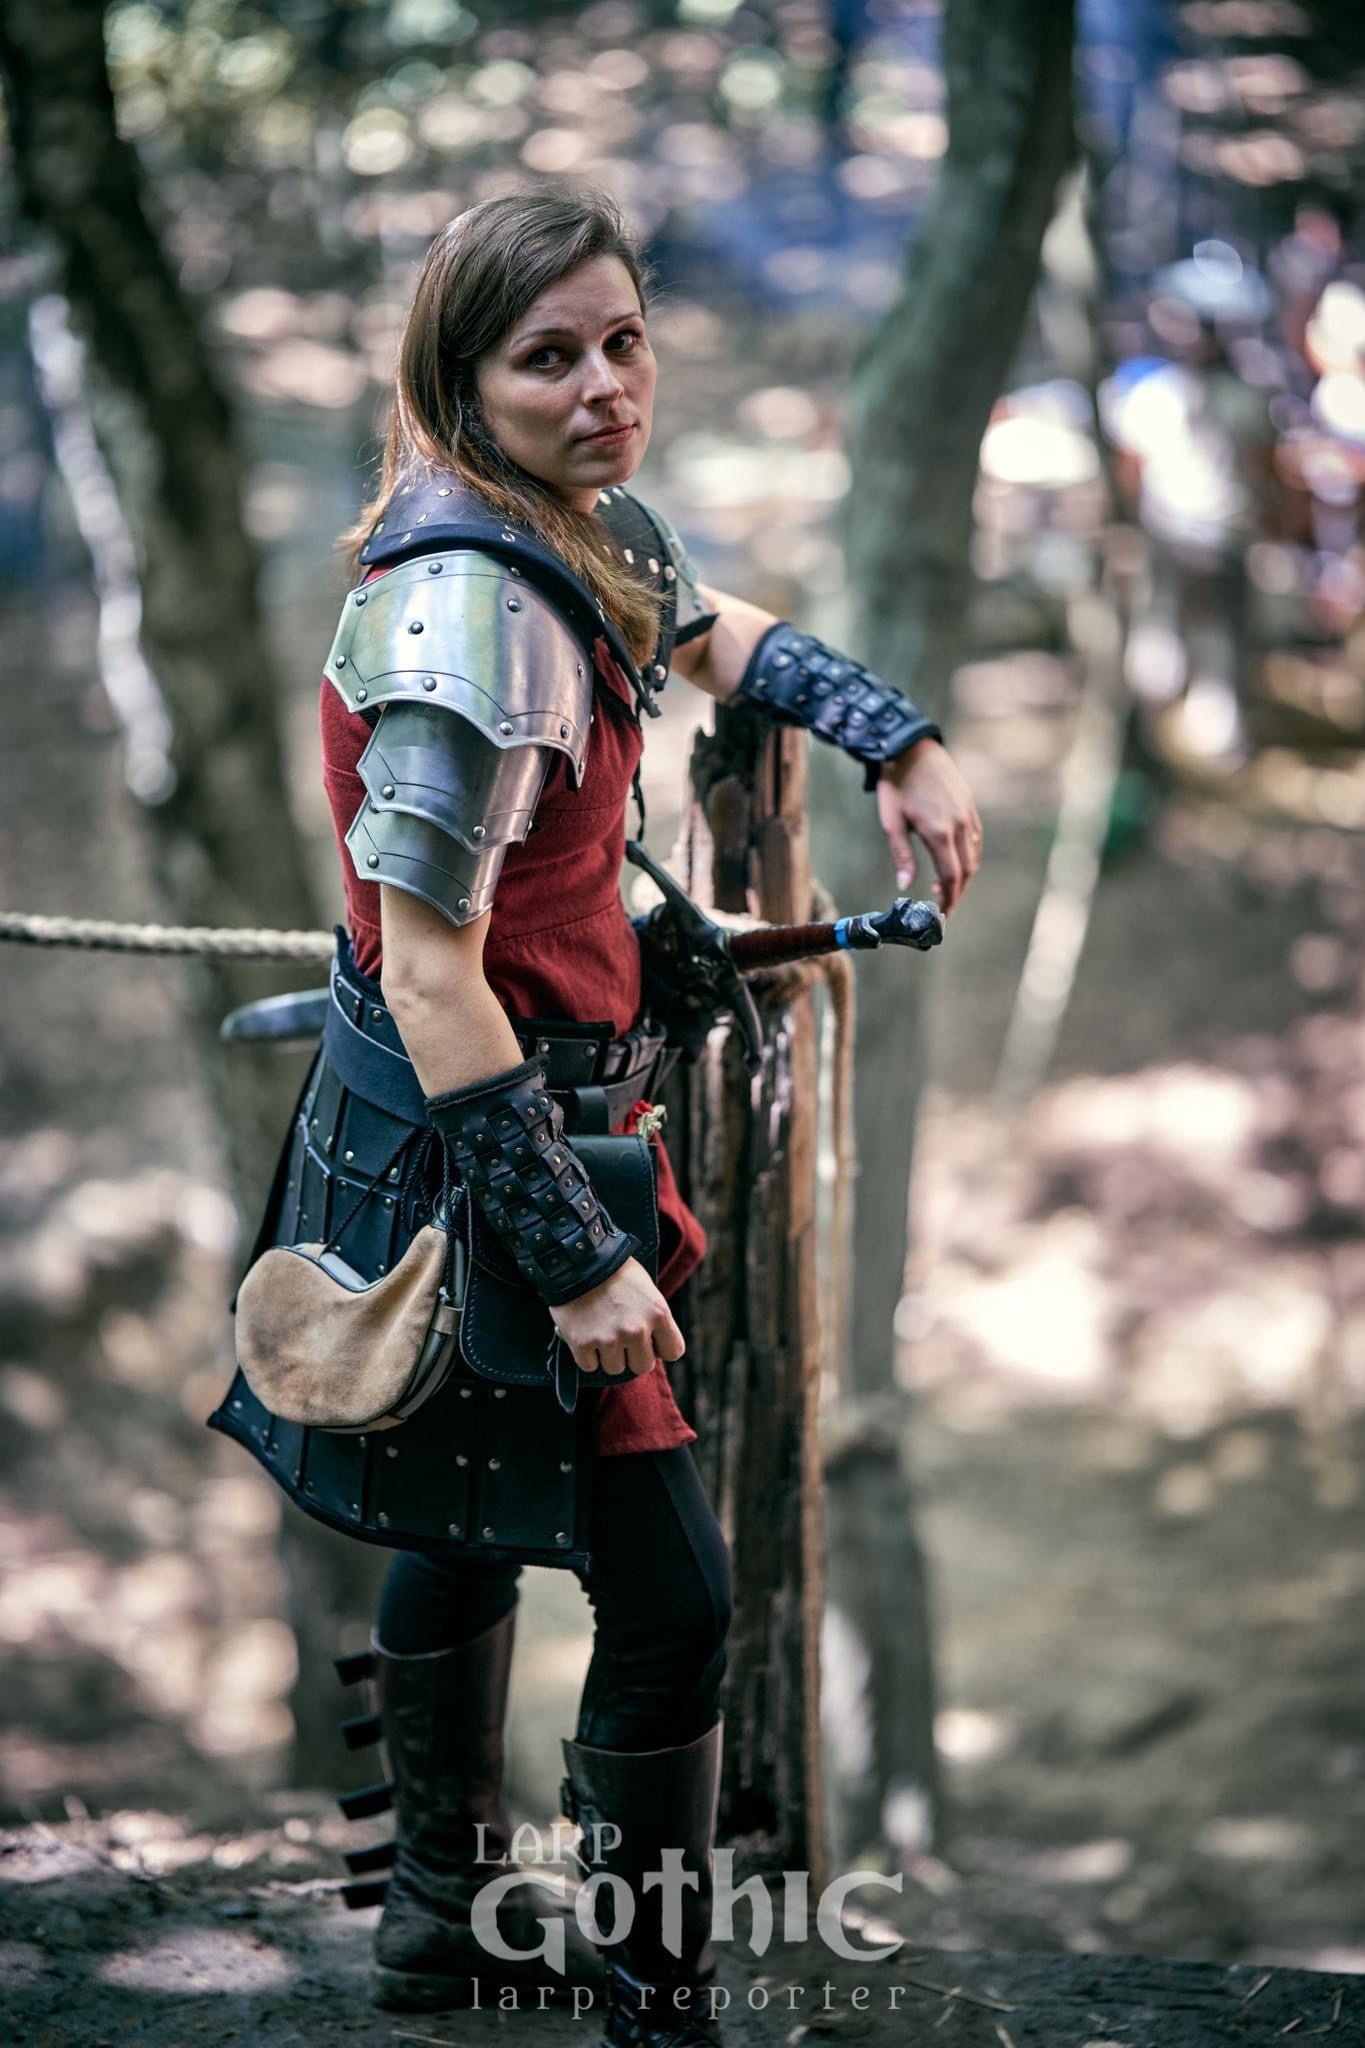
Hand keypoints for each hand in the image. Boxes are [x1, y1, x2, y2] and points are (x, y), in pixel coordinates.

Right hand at [549, 1257, 685, 1377]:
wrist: (576, 1258)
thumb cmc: (614, 1270)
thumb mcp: (646, 1289)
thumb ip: (653, 1317)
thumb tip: (654, 1344)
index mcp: (658, 1313)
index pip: (674, 1352)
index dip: (660, 1348)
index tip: (650, 1341)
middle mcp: (636, 1330)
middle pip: (642, 1366)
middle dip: (632, 1355)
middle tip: (620, 1336)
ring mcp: (609, 1339)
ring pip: (615, 1368)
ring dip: (607, 1355)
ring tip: (600, 1330)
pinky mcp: (582, 1343)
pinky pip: (589, 1366)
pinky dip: (585, 1354)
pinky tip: (584, 1333)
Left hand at [875, 738, 982, 916]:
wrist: (911, 747)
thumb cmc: (896, 785)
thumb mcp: (891, 822)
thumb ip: (901, 856)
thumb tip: (905, 886)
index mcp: (939, 833)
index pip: (951, 877)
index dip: (949, 900)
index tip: (941, 915)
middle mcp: (959, 826)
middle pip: (966, 871)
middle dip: (957, 893)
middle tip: (944, 907)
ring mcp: (968, 815)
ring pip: (974, 856)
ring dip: (963, 876)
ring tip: (946, 888)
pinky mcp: (970, 806)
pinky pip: (976, 839)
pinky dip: (969, 857)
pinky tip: (955, 861)